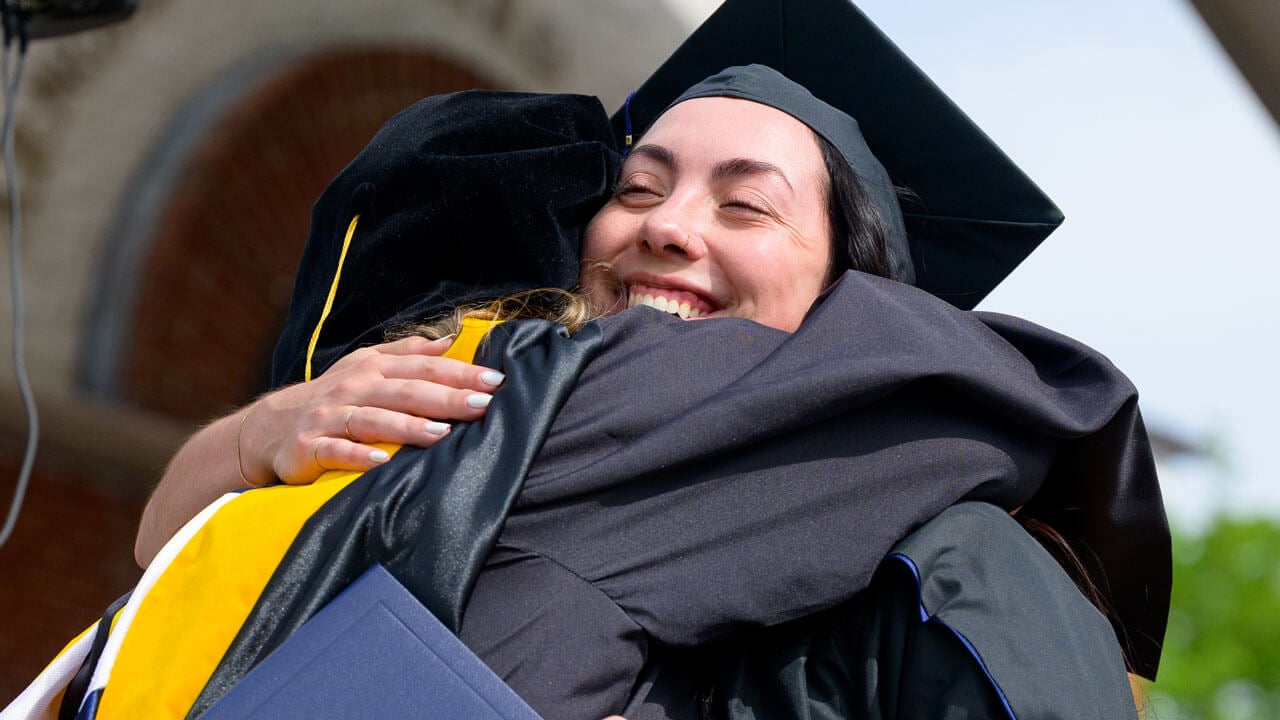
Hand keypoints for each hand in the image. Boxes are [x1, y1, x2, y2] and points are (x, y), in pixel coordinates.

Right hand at [242, 335, 505, 485]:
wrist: (269, 427)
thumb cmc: (332, 396)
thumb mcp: (366, 366)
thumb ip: (407, 352)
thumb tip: (450, 340)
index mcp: (373, 368)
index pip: (423, 367)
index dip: (460, 371)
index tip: (496, 380)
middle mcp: (354, 388)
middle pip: (406, 391)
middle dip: (446, 397)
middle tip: (483, 405)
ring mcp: (330, 417)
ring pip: (374, 420)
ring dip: (408, 427)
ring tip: (442, 435)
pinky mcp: (309, 446)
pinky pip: (336, 451)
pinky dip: (358, 456)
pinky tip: (382, 461)